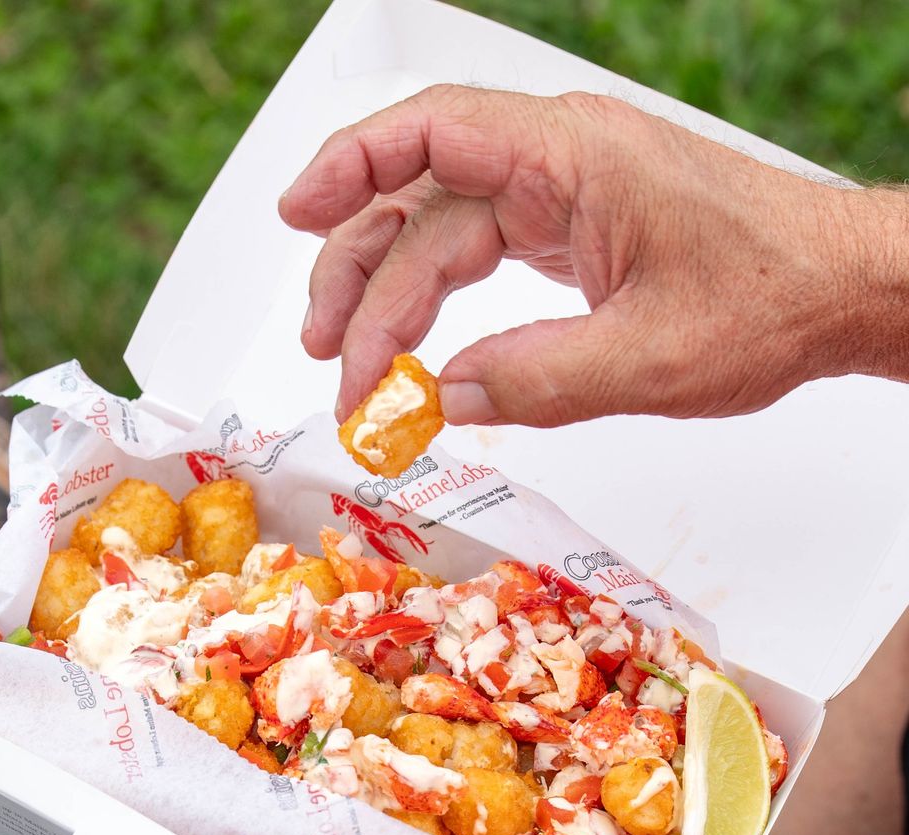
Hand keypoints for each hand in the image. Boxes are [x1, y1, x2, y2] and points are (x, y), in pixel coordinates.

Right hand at [280, 85, 908, 425]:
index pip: (430, 134)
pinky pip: (476, 255)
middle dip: (360, 279)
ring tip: (355, 368)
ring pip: (436, 231)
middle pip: (416, 200)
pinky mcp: (567, 232)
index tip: (295, 216)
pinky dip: (436, 302)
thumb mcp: (649, 360)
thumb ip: (536, 381)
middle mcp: (555, 163)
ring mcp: (559, 195)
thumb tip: (444, 401)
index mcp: (570, 159)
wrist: (837, 289)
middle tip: (331, 360)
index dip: (349, 167)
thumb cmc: (769, 298)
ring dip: (387, 297)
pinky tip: (416, 349)